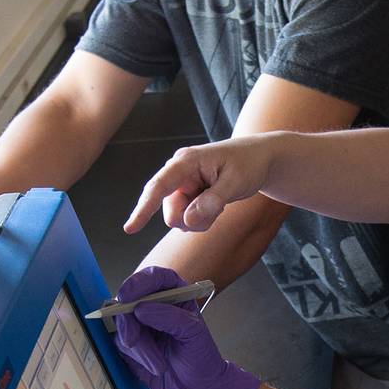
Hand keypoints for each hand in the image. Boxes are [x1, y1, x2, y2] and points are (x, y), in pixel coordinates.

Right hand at [110, 267, 259, 388]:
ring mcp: (140, 324)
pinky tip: (153, 366)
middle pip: (129, 300)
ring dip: (138, 347)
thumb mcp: (193, 333)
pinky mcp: (129, 344)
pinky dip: (134, 356)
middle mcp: (154, 305)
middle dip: (129, 323)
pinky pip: (118, 343)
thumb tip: (140, 309)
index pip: (154, 278)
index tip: (126, 297)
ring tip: (159, 364)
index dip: (138, 283)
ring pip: (122, 324)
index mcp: (174, 294)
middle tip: (132, 339)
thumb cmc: (202, 357)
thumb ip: (170, 317)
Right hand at [124, 136, 276, 233]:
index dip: (143, 209)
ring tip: (220, 201)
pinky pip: (187, 218)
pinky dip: (203, 218)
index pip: (159, 187)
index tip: (130, 229)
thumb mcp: (237, 182)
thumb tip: (188, 220)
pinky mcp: (186, 194)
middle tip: (220, 206)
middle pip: (172, 212)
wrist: (259, 159)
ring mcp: (181, 185)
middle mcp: (178, 172)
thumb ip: (213, 201)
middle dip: (194, 219)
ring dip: (201, 219)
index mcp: (186, 161)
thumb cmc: (248, 164)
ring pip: (179, 219)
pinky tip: (216, 203)